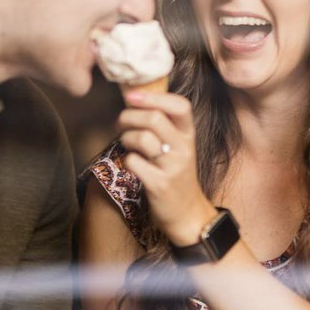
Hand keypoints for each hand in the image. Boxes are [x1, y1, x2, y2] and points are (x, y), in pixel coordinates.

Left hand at [118, 90, 214, 243]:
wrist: (187, 213)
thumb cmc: (176, 175)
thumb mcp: (178, 147)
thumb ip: (164, 125)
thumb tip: (134, 100)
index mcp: (189, 135)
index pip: (180, 105)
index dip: (154, 96)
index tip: (132, 96)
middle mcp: (184, 148)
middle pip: (154, 118)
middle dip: (129, 116)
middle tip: (120, 123)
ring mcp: (172, 167)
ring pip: (142, 138)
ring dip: (126, 138)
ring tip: (126, 143)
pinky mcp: (159, 184)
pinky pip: (133, 162)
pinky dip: (126, 160)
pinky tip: (132, 164)